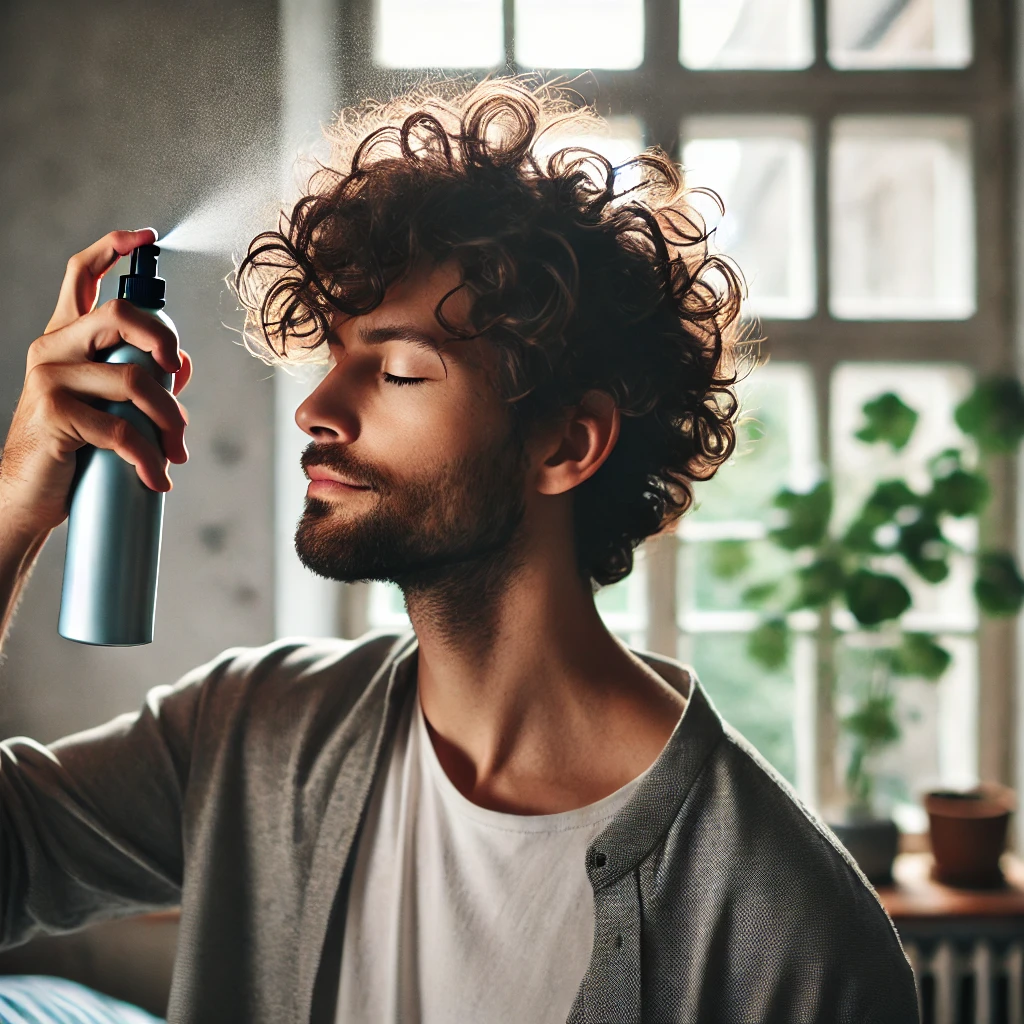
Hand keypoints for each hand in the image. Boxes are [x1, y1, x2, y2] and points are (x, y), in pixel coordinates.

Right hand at [0, 229, 192, 537]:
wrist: (27, 496)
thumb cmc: (73, 449)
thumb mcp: (106, 404)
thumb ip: (138, 375)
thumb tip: (182, 362)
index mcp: (66, 338)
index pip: (81, 276)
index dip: (112, 247)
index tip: (145, 236)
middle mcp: (53, 348)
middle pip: (121, 315)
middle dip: (165, 341)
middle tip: (179, 375)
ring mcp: (50, 379)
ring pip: (135, 379)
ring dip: (171, 419)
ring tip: (177, 451)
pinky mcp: (56, 415)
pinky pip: (122, 429)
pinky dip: (149, 457)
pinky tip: (157, 478)